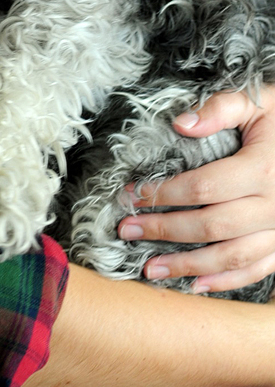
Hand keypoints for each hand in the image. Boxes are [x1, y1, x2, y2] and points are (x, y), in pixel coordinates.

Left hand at [117, 87, 274, 292]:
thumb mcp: (259, 101)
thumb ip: (220, 108)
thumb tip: (181, 123)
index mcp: (262, 169)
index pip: (202, 187)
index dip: (163, 193)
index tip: (132, 194)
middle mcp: (274, 205)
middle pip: (210, 225)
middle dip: (163, 230)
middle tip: (127, 230)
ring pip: (231, 257)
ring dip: (188, 266)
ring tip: (151, 268)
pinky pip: (257, 270)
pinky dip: (227, 282)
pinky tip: (196, 285)